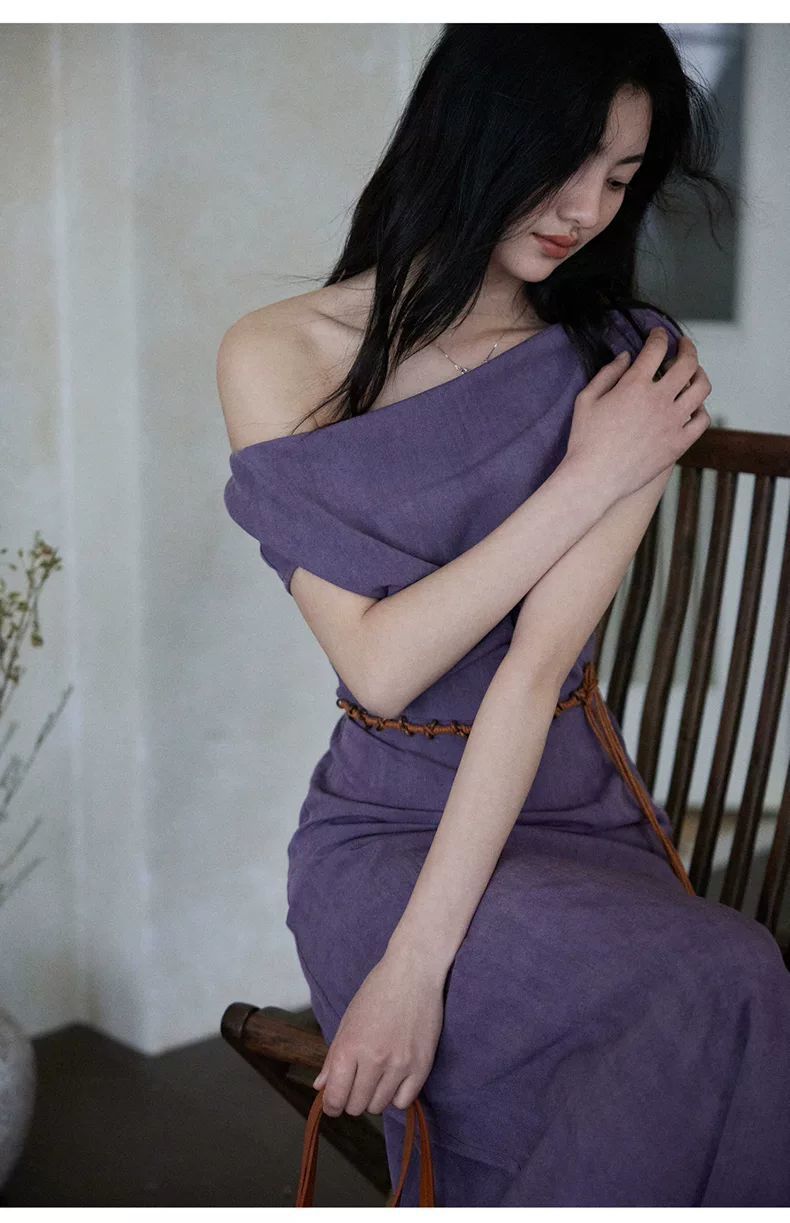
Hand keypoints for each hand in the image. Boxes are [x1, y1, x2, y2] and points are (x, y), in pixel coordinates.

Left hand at [312, 947, 445, 1117]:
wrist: (414, 972)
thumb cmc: (377, 992)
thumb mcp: (348, 1020)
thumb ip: (334, 1057)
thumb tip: (321, 1086)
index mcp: (350, 1046)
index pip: (335, 1096)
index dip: (331, 1105)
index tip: (333, 1104)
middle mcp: (373, 1059)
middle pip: (356, 1106)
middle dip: (351, 1100)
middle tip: (355, 1085)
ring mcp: (399, 1065)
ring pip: (379, 1106)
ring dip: (373, 1098)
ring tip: (376, 1078)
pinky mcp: (422, 1066)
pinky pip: (403, 1102)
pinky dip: (396, 1096)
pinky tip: (394, 1079)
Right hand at [565, 327, 711, 502]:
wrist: (594, 478)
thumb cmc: (585, 440)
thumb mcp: (586, 399)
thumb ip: (608, 373)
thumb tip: (626, 357)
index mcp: (634, 385)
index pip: (656, 348)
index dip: (659, 336)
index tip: (658, 334)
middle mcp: (659, 400)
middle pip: (687, 363)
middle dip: (687, 347)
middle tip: (683, 345)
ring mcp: (673, 422)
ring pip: (701, 388)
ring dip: (699, 374)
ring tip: (694, 373)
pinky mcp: (678, 443)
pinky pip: (702, 420)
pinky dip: (700, 408)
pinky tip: (693, 407)